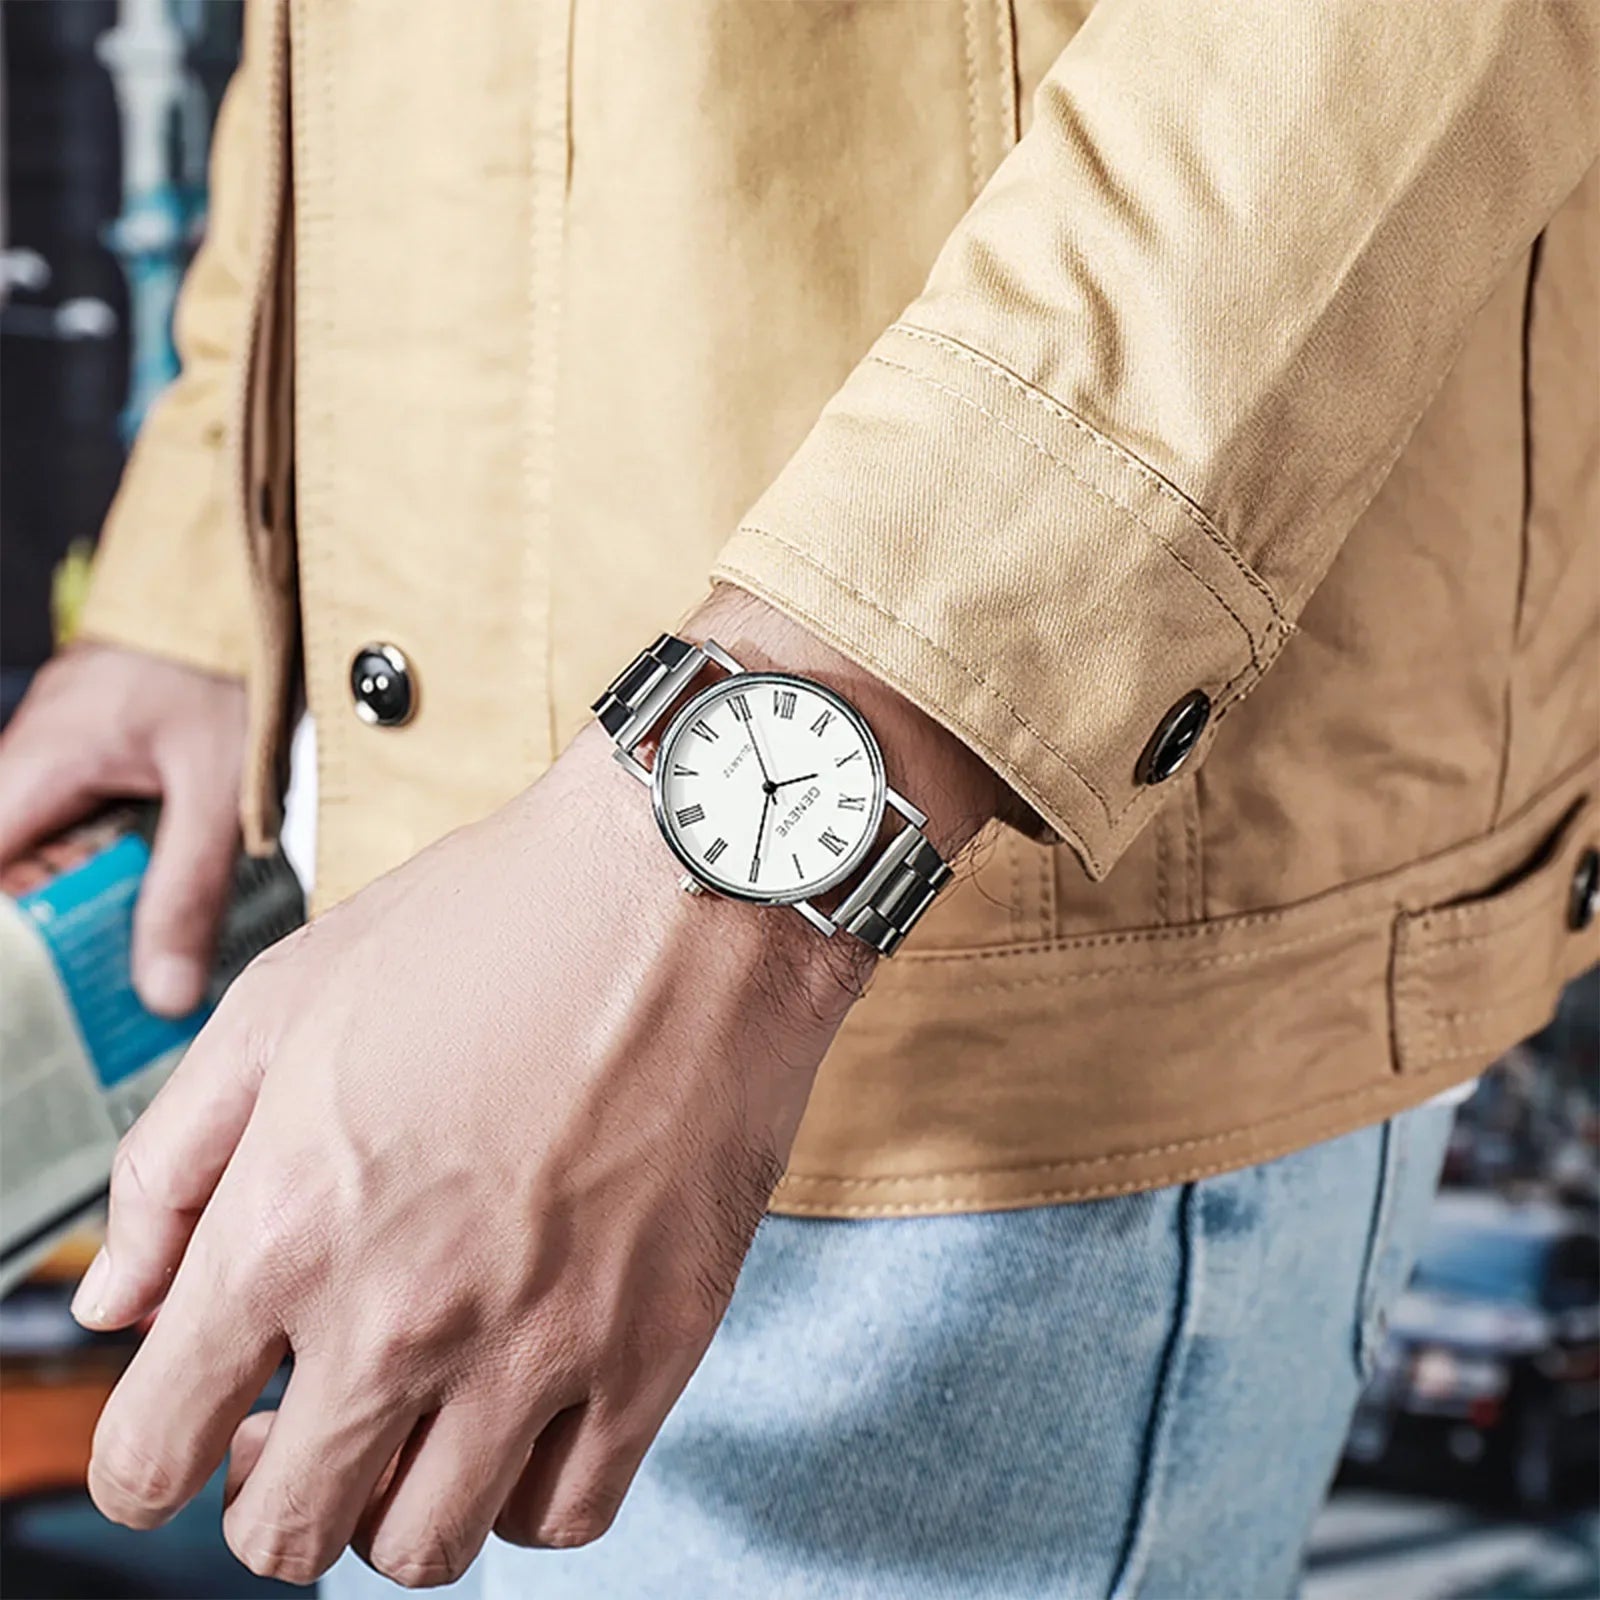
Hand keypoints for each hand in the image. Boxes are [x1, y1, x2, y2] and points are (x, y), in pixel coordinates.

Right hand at [0, 643, 246, 1014]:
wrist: (244, 585)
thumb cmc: (223, 665)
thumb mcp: (218, 788)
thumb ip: (187, 889)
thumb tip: (160, 993)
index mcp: (33, 768)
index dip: (11, 946)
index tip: (43, 1001)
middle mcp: (22, 764)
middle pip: (7, 882)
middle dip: (52, 940)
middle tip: (110, 991)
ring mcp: (48, 761)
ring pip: (37, 863)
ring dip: (81, 910)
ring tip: (135, 955)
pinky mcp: (82, 761)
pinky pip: (68, 835)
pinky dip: (102, 874)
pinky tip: (146, 901)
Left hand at [77, 588, 998, 1586]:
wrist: (693, 890)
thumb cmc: (497, 921)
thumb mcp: (290, 999)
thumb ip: (174, 1164)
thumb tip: (115, 1301)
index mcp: (286, 1223)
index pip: (151, 1455)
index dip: (153, 1456)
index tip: (194, 1422)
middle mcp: (402, 1312)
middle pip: (284, 1532)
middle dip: (269, 1493)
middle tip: (304, 1418)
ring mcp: (539, 1343)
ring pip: (423, 1547)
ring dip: (396, 1502)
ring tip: (419, 1412)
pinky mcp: (656, 1346)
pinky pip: (566, 1513)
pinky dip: (523, 1491)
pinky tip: (521, 1411)